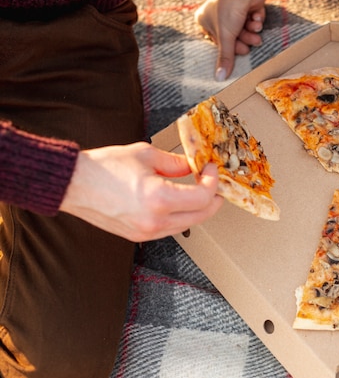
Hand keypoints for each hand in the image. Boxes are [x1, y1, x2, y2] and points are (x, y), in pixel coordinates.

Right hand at [59, 142, 223, 241]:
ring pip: (187, 225)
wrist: (73, 184)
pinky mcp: (137, 236)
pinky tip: (179, 202)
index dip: (213, 181)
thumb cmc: (103, 168)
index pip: (203, 197)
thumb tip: (192, 165)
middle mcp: (155, 221)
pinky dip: (181, 217)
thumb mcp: (145, 155)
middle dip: (212, 199)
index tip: (210, 168)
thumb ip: (175, 162)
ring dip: (198, 209)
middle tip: (213, 183)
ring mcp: (146, 232)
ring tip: (198, 191)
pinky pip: (170, 229)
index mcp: (159, 199)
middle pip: (200, 216)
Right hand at [195, 0, 266, 80]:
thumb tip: (219, 78)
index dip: (231, 47)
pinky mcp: (247, 7)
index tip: (238, 50)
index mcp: (206, 21)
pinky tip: (255, 16)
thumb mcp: (226, 38)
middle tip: (251, 41)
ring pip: (245, 30)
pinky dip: (256, 20)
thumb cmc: (228, 10)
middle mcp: (218, 16)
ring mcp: (233, 11)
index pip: (219, 42)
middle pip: (234, 38)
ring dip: (252, 31)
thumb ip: (225, 58)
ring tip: (255, 29)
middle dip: (245, 40)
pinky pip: (252, 20)